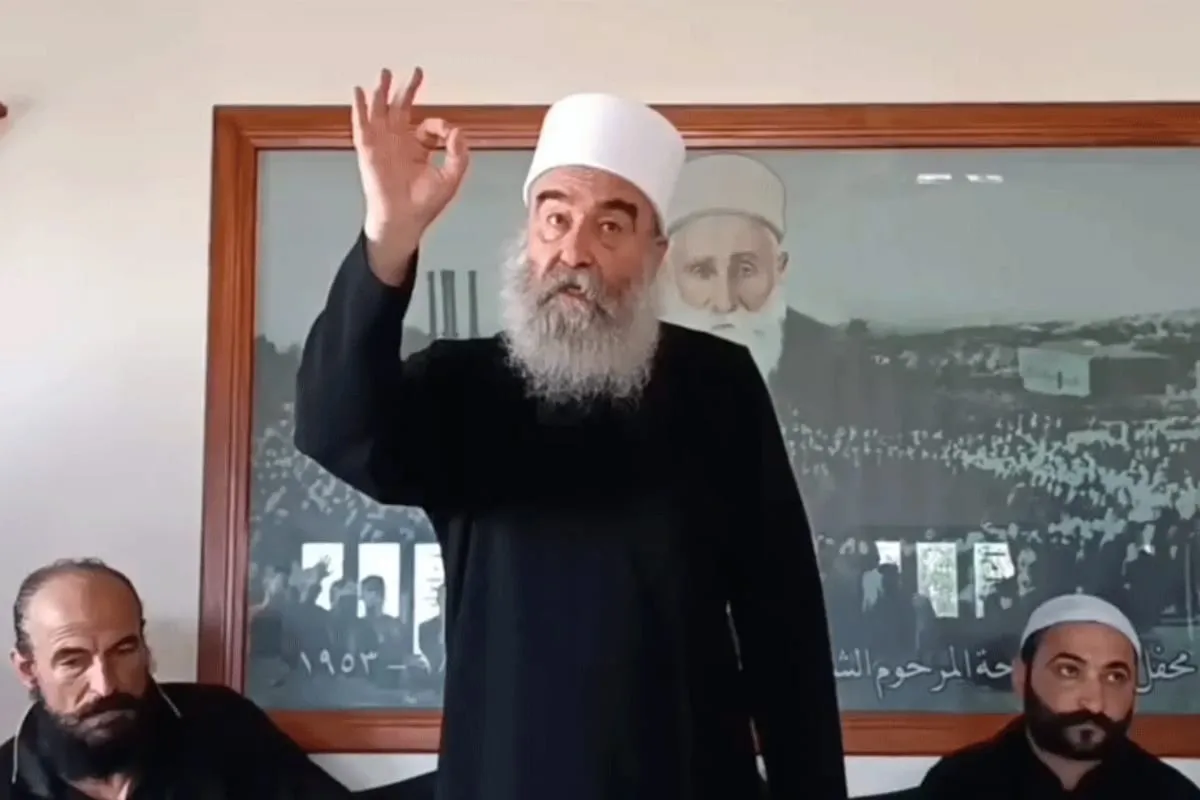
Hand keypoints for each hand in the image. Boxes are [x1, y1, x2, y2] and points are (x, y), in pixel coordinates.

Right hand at [352, 67, 469, 281]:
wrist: (403, 220)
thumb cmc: (423, 205)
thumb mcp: (451, 177)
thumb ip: (459, 154)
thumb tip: (459, 131)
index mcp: (417, 150)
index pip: (427, 126)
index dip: (440, 126)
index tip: (448, 134)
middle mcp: (399, 144)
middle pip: (401, 109)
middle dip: (407, 89)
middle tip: (414, 73)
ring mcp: (383, 145)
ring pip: (381, 111)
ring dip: (383, 91)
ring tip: (385, 73)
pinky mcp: (369, 150)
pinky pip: (362, 124)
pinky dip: (360, 107)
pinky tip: (359, 92)